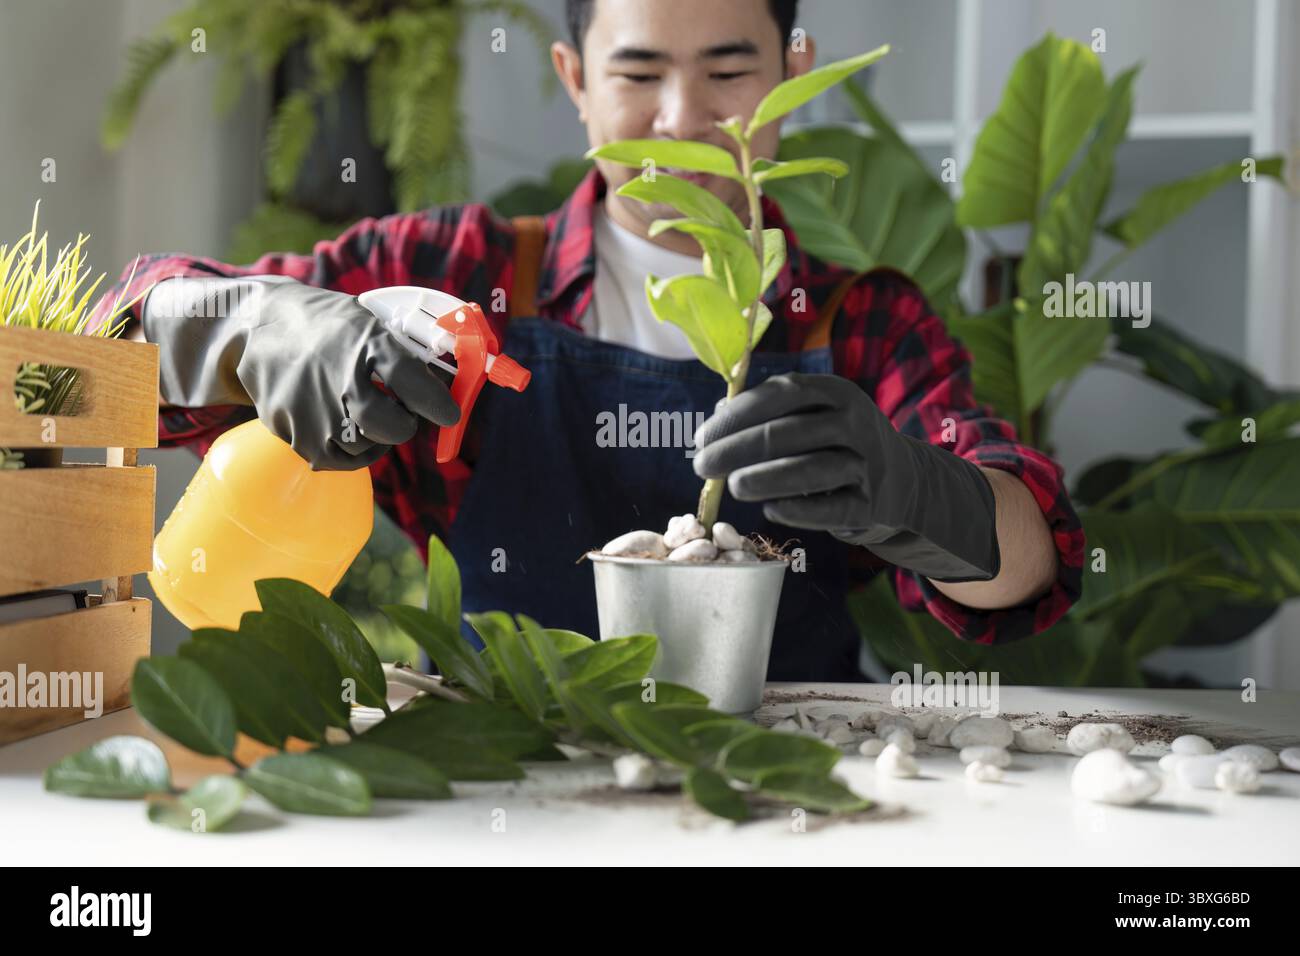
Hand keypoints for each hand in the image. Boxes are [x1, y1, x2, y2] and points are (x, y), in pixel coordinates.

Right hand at [143, 276, 458, 469]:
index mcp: (365, 342)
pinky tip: (343, 424)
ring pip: (369, 448)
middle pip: (392, 427)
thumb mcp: (369, 321)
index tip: (449, 414)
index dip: (437, 403)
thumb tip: (454, 382)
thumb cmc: (328, 327)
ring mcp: (315, 410)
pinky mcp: (296, 434)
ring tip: (360, 409)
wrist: (258, 328)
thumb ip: (408, 353)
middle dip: (405, 425)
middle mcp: (340, 378)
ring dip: (376, 437)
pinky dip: (351, 450)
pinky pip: (341, 460)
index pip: (413, 382)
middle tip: (403, 415)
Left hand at [692, 372, 999, 581]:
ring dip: (767, 478)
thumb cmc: (838, 443)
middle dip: (738, 449)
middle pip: (790, 433)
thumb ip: (768, 411)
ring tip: (733, 487)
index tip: (701, 437)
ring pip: (812, 468)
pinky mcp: (872, 504)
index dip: (738, 415)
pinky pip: (834, 508)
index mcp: (836, 392)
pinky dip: (800, 509)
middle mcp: (855, 422)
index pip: (783, 394)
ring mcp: (868, 463)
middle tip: (702, 466)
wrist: (904, 479)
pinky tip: (771, 510)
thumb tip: (716, 414)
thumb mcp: (813, 415)